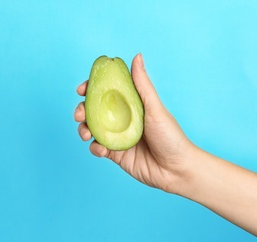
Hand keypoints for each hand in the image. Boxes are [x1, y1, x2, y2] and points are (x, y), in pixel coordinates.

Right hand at [74, 54, 195, 192]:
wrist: (176, 170)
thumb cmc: (171, 136)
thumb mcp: (155, 108)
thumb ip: (142, 85)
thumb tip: (137, 55)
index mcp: (131, 106)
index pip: (108, 93)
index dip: (92, 89)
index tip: (82, 89)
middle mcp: (123, 120)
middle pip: (95, 111)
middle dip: (83, 110)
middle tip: (80, 114)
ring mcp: (118, 138)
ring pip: (93, 130)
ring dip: (84, 129)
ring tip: (85, 133)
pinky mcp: (116, 155)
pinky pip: (98, 149)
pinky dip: (95, 148)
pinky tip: (101, 149)